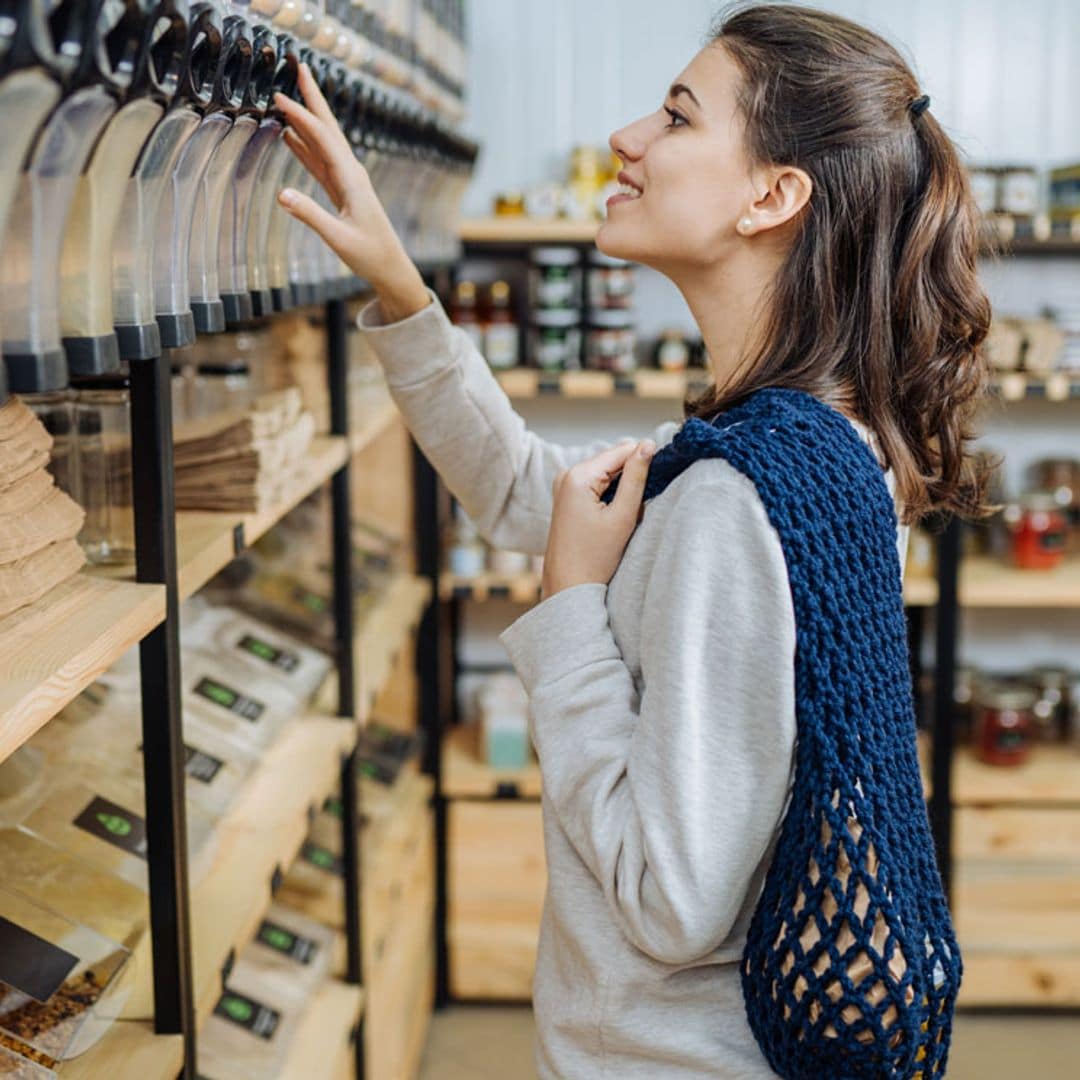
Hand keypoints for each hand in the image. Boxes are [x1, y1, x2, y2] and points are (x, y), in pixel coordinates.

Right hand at [273, 65, 428, 321]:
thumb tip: (281, 195)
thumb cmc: (369, 254)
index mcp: (351, 179)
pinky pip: (320, 162)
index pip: (323, 138)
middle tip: (299, 68)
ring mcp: (347, 181)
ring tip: (289, 97)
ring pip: (323, 142)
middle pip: (328, 128)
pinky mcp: (342, 192)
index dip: (300, 116)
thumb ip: (310, 215)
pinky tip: (291, 137)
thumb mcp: (339, 238)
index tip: (278, 96)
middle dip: (313, 99)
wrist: (390, 267)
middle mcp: (351, 173)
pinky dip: (305, 147)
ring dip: (306, 119)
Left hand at [541, 440, 656, 597]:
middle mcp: (567, 474)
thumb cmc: (594, 558)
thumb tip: (648, 445)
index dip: (646, 458)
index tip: (663, 475)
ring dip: (624, 484)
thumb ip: (636, 477)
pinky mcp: (566, 496)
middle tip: (646, 500)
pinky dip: (612, 492)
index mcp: (578, 476)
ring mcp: (564, 485)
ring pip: (607, 471)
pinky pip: (596, 483)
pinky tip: (617, 513)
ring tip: (631, 510)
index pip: (622, 450)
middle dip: (633, 473)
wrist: (567, 586)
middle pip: (613, 460)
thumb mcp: (622, 516)